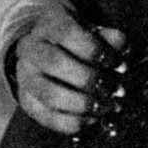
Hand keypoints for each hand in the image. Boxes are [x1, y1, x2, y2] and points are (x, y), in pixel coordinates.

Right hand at [10, 5, 126, 134]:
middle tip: (114, 88)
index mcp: (48, 25)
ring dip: (84, 104)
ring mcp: (25, 77)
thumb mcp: (91, 31)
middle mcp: (30, 50)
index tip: (116, 63)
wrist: (44, 50)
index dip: (96, 50)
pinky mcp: (27, 102)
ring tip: (106, 105)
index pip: (68, 34)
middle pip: (56, 64)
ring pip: (51, 95)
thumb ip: (108, 38)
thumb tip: (122, 52)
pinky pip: (49, 118)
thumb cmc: (74, 41)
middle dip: (91, 79)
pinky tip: (92, 117)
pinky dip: (75, 121)